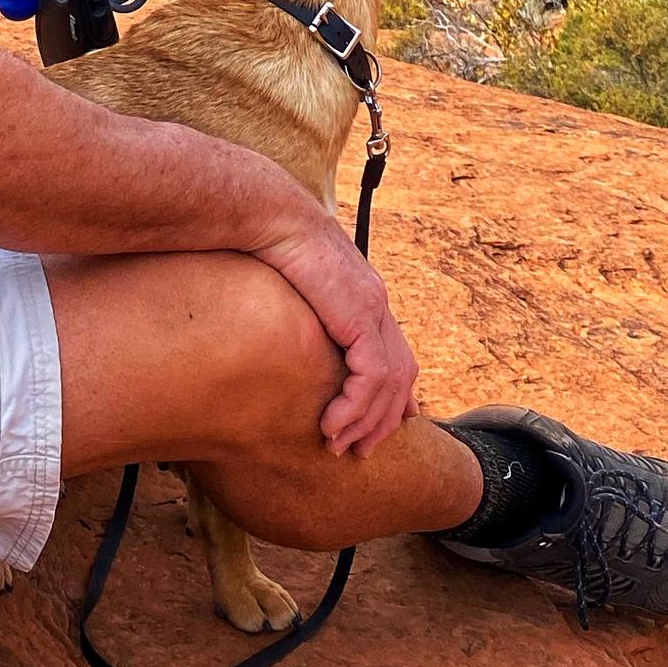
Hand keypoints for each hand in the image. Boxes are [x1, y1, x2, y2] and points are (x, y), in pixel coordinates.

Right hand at [255, 211, 419, 456]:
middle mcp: (377, 303)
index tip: (392, 421)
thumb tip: (282, 329)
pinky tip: (331, 424)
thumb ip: (303, 312)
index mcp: (364, 295)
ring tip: (339, 447)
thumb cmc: (265, 243)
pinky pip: (370, 377)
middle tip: (361, 451)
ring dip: (366, 422)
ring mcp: (372, 309)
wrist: (268, 215)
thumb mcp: (290, 287)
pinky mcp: (359, 316)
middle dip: (385, 419)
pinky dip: (354, 407)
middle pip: (402, 374)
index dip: (396, 392)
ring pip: (390, 384)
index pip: (396, 352)